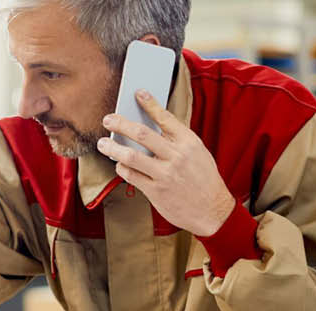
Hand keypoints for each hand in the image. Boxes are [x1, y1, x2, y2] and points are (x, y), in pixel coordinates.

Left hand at [96, 89, 234, 235]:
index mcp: (189, 143)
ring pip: (131, 156)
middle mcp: (177, 156)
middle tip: (108, 119)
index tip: (138, 94)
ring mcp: (165, 174)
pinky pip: (131, 176)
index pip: (166, 118)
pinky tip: (119, 165)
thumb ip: (177, 141)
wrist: (212, 211)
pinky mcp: (156, 191)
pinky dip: (121, 168)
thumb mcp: (197, 154)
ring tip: (103, 143)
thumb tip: (151, 128)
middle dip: (121, 124)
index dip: (150, 104)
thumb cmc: (204, 180)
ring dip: (113, 148)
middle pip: (142, 134)